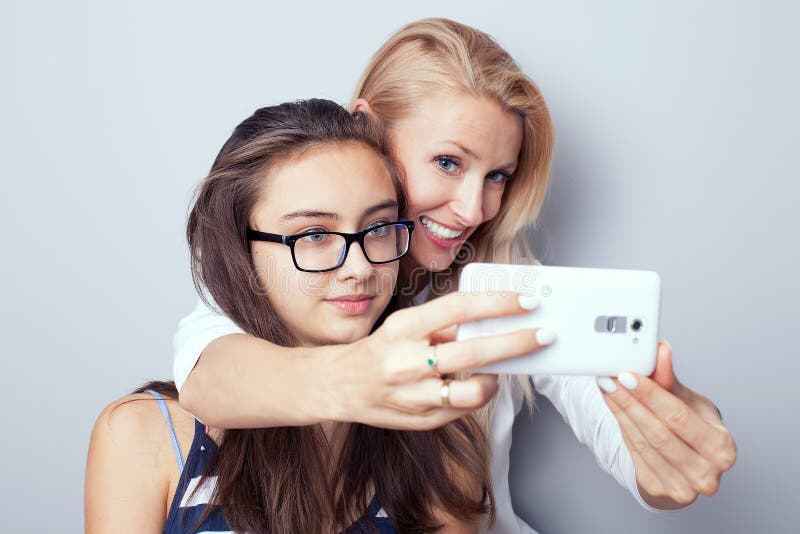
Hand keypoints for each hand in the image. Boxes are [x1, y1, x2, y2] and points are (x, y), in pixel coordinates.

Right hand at [323, 292, 550, 429]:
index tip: (527, 300)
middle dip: (517, 342)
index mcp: (403, 328)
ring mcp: (413, 396)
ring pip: (473, 390)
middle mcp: (407, 361)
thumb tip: (491, 319)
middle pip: (474, 351)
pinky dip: (477, 395)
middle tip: (545, 334)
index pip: (457, 308)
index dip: (497, 302)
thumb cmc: (378, 350)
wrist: (337, 386)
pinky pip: (462, 410)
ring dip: (497, 378)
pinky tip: (478, 384)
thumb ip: (442, 323)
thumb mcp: (403, 325)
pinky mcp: (419, 421)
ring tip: (504, 370)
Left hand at [596, 342, 736, 508]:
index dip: (650, 394)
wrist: (688, 460)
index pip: (679, 416)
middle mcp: (706, 472)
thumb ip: (670, 378)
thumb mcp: (687, 401)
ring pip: (643, 443)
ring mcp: (683, 487)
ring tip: (607, 388)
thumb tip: (660, 350)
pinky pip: (634, 453)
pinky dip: (621, 427)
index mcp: (721, 447)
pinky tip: (614, 407)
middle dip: (630, 402)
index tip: (627, 375)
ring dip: (621, 412)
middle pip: (658, 432)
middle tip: (610, 379)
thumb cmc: (692, 426)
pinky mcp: (659, 489)